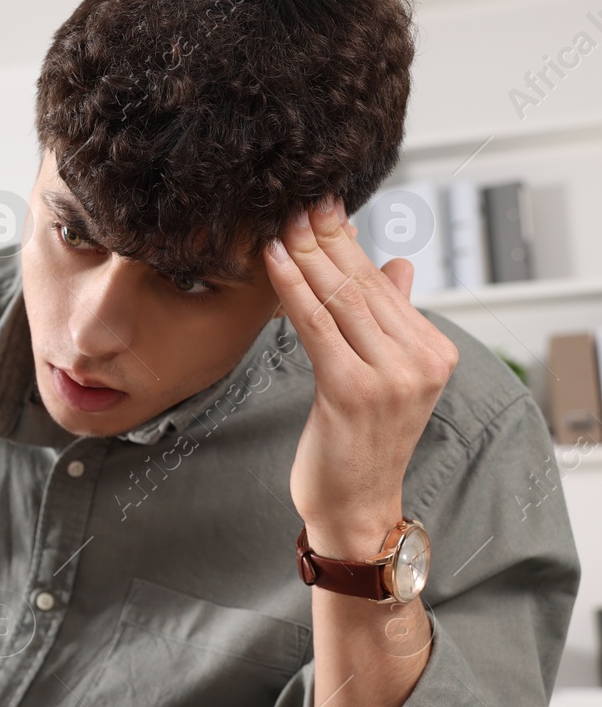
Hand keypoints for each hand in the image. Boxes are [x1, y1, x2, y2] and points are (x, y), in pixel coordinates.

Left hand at [264, 196, 458, 557]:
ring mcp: (391, 376)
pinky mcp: (353, 390)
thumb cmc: (361, 443)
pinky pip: (316, 326)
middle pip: (363, 285)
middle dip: (325, 239)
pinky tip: (273, 261)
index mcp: (432, 352)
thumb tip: (398, 265)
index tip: (324, 206)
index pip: (383, 284)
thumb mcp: (385, 376)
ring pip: (340, 300)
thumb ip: (392, 320)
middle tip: (298, 201)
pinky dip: (292, 289)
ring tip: (280, 223)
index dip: (349, 242)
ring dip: (305, 256)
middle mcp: (420, 360)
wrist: (356, 505)